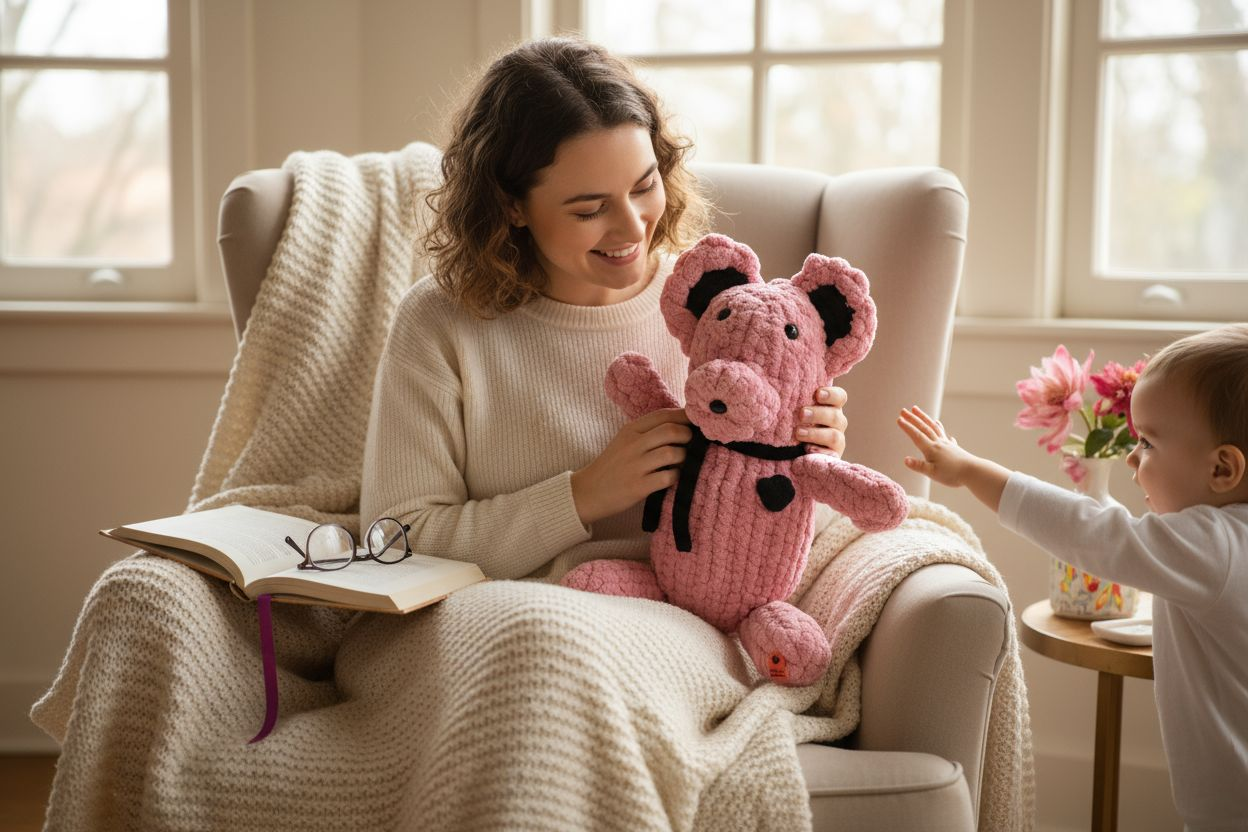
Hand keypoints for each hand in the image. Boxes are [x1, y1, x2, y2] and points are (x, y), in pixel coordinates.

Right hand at [572, 408, 691, 524]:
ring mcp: (635, 466)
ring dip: (684, 457)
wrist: (588, 491)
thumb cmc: (613, 465)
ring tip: (681, 461)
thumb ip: (647, 431)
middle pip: (671, 431)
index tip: (696, 421)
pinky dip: (676, 477)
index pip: (663, 415)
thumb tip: (681, 424)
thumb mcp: (624, 441)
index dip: (684, 416)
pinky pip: (668, 477)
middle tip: (691, 442)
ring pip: (672, 453)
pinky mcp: (638, 486)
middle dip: (687, 435)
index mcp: (630, 430)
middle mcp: (633, 445)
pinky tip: (672, 477)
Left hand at [795, 386, 847, 454]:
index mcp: (831, 406)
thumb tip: (781, 386)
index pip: (840, 397)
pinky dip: (820, 451)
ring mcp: (837, 440)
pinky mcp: (832, 456)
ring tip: (798, 433)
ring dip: (816, 434)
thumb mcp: (795, 409)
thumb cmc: (793, 420)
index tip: (818, 394)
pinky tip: (807, 449)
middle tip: (801, 414)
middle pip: (836, 416)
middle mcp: (837, 422)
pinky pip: (831, 455)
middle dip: (818, 414)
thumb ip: (796, 399)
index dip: (832, 394)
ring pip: (834, 436)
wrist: (791, 450)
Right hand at [896, 406, 976, 485]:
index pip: (916, 436)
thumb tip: (905, 460)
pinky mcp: (954, 448)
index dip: (907, 427)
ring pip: (933, 428)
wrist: (974, 472)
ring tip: (917, 410)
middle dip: (913, 418)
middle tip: (904, 410)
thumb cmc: (953, 474)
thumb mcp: (933, 473)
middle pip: (924, 428)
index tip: (898, 419)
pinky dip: (940, 429)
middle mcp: (938, 443)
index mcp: (931, 449)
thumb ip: (918, 466)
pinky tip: (940, 426)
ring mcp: (947, 444)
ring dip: (924, 418)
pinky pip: (945, 435)